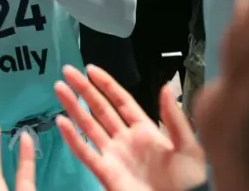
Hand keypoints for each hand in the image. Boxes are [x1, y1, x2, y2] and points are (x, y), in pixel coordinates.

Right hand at [54, 65, 206, 190]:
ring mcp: (114, 155)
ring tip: (59, 88)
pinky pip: (86, 153)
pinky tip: (62, 122)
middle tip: (68, 71)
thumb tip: (166, 86)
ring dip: (73, 107)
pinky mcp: (106, 173)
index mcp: (145, 130)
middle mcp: (125, 139)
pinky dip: (72, 138)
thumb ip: (174, 118)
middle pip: (100, 109)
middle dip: (84, 89)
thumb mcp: (188, 146)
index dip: (106, 84)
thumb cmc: (188, 180)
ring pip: (88, 126)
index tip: (90, 69)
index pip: (121, 101)